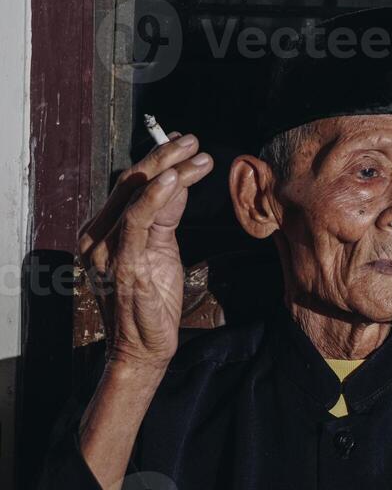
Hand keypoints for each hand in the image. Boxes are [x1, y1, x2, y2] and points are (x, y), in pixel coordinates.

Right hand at [78, 133, 213, 371]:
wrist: (144, 348)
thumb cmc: (152, 301)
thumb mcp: (163, 248)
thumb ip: (166, 214)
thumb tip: (179, 179)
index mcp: (103, 230)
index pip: (130, 184)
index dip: (158, 159)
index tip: (184, 143)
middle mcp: (97, 236)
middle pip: (130, 182)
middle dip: (164, 155)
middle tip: (193, 141)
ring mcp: (106, 249)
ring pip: (136, 194)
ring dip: (169, 169)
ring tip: (197, 155)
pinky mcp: (122, 263)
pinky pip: (137, 221)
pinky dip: (155, 196)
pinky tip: (174, 178)